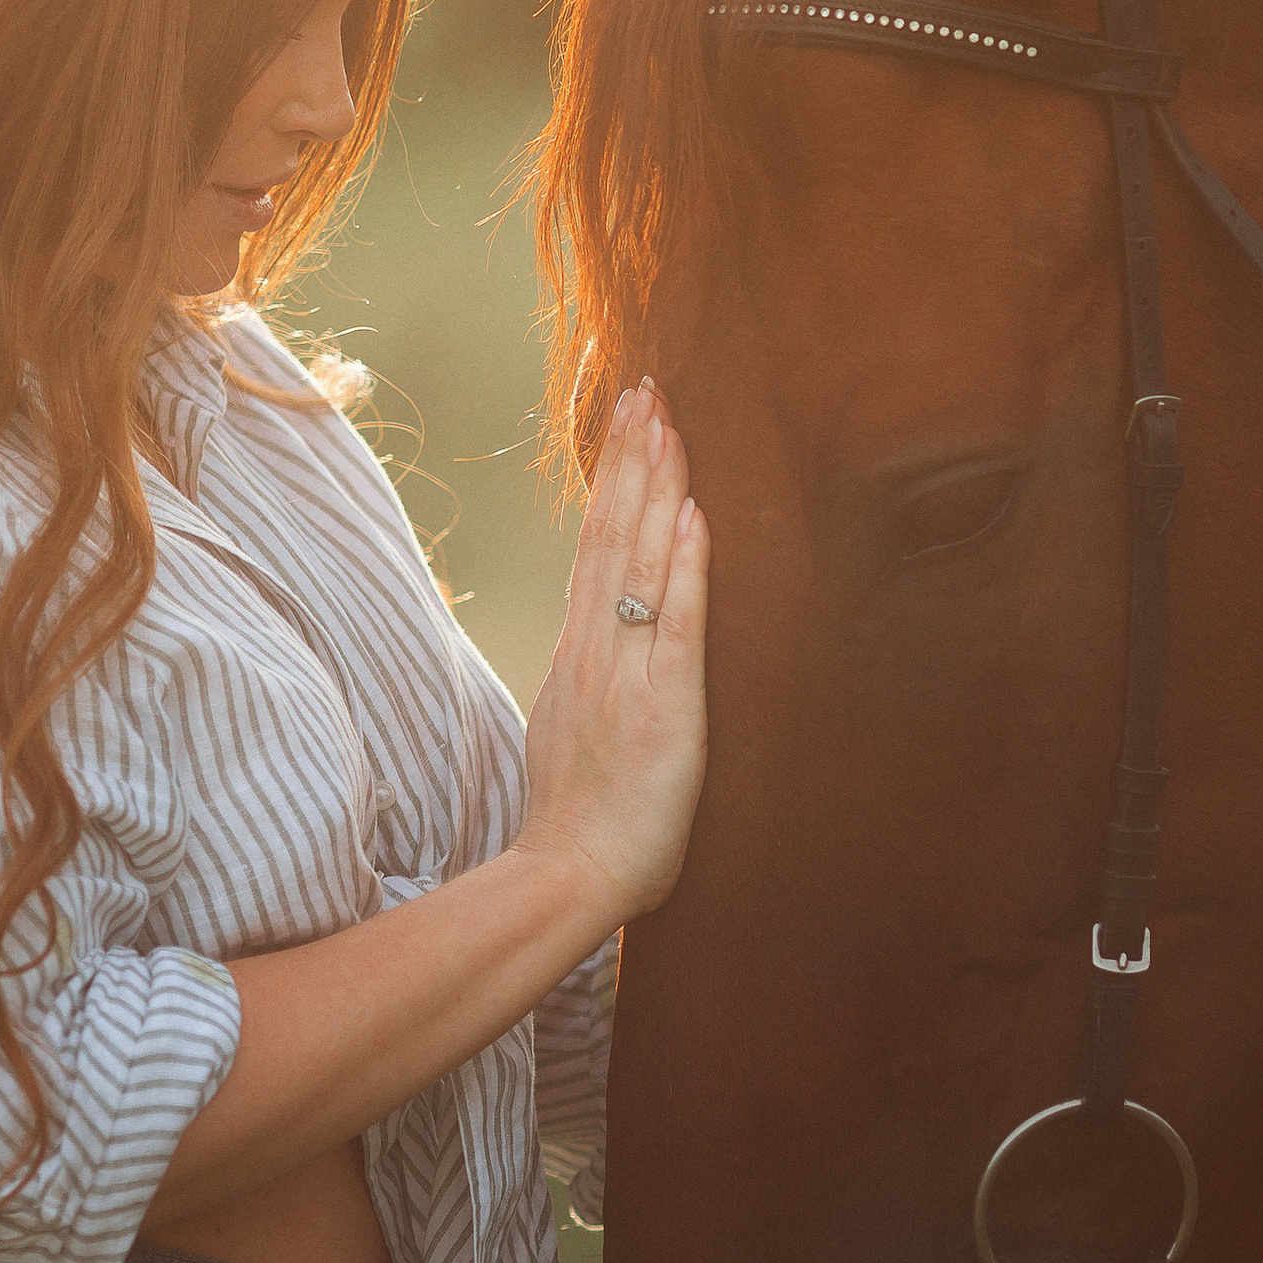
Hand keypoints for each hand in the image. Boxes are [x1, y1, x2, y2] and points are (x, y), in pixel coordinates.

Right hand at [519, 377, 708, 927]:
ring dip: (656, 486)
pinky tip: (694, 514)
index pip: (597, 543)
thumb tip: (597, 649)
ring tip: (666, 421)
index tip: (625, 419)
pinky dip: (685, 565)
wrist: (568, 875)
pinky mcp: (664, 705)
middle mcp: (597, 648)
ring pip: (640, 560)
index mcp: (580, 652)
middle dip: (632, 456)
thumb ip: (589, 681)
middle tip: (645, 387)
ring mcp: (626, 671)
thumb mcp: (573, 730)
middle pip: (612, 532)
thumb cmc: (578, 821)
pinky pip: (676, 623)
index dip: (614, 477)